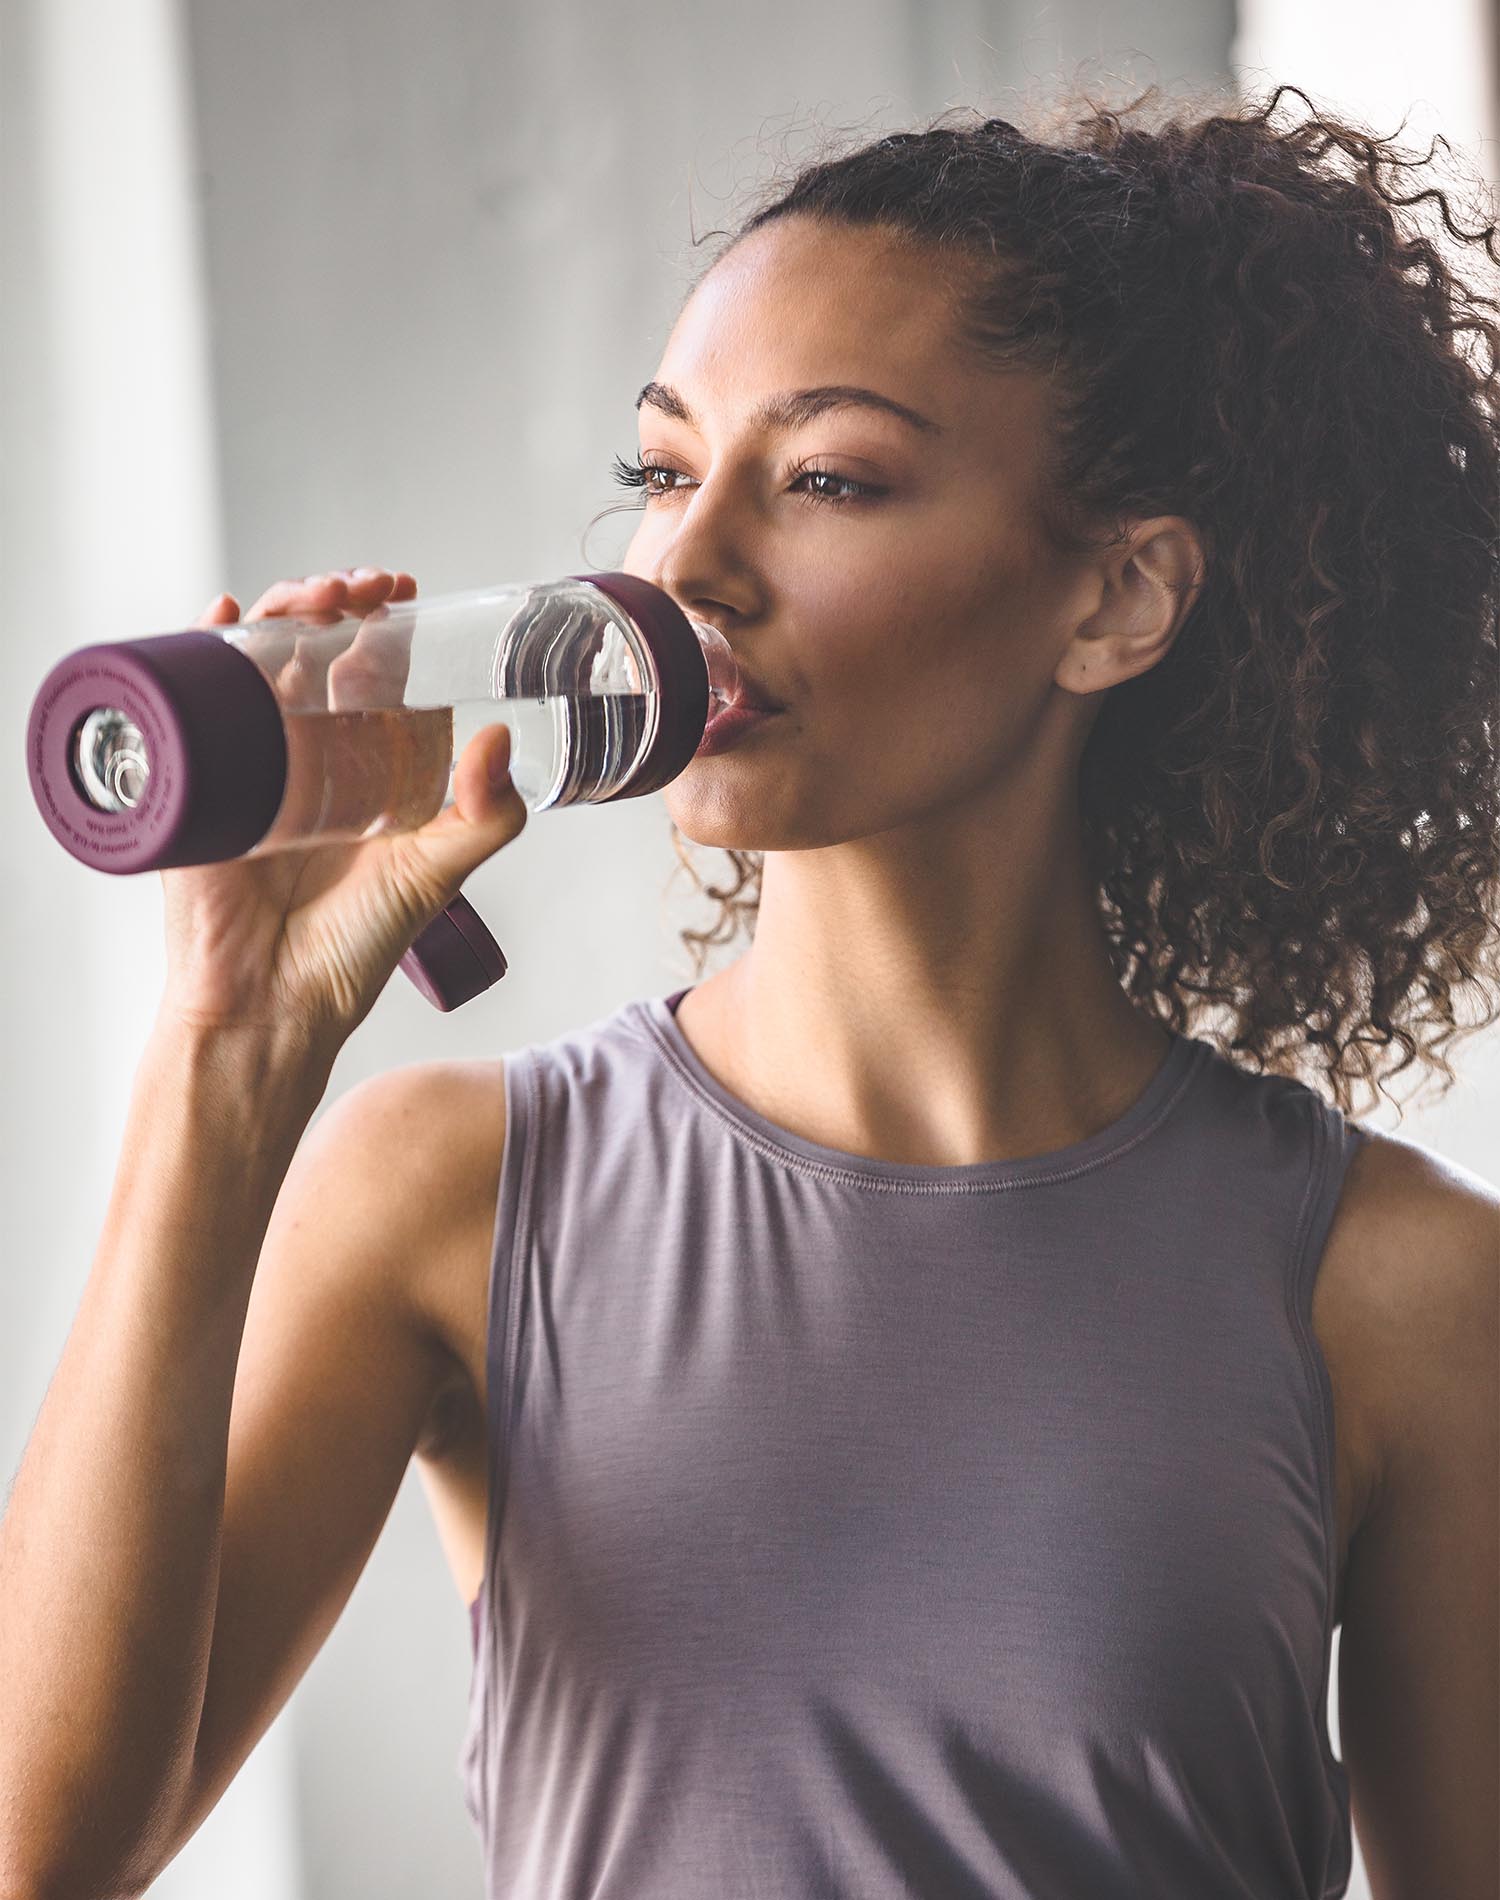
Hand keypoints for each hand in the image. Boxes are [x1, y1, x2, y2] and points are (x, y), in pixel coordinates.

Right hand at [156, 568, 525, 1052]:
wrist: (272, 1003)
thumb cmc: (353, 946)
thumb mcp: (436, 873)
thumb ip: (483, 815)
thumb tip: (502, 738)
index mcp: (367, 766)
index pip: (376, 671)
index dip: (390, 624)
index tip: (408, 594)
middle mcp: (309, 753)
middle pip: (315, 649)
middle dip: (337, 603)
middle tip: (364, 591)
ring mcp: (251, 759)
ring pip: (258, 660)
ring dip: (280, 611)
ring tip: (312, 599)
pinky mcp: (199, 778)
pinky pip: (193, 699)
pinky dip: (202, 648)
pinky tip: (223, 616)